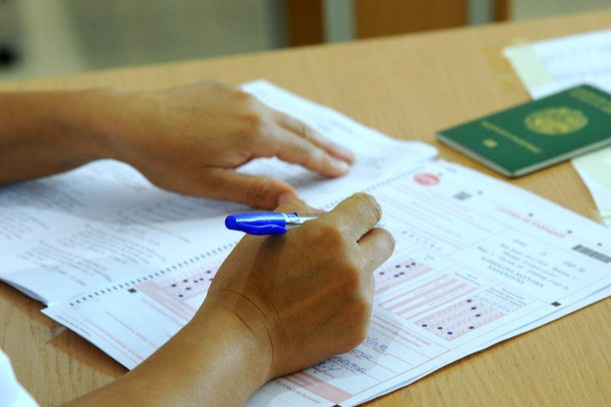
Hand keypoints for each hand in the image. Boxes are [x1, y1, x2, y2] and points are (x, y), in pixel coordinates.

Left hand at [107, 80, 354, 207]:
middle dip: (324, 145)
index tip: (345, 170)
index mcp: (254, 133)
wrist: (127, 120)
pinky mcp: (222, 90)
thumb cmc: (166, 158)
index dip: (324, 162)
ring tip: (321, 143)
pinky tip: (278, 128)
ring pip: (280, 117)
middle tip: (348, 157)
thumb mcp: (211, 184)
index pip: (300, 150)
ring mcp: (237, 95)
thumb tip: (293, 202)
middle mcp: (252, 108)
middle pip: (298, 129)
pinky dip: (277, 121)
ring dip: (303, 132)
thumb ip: (256, 190)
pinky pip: (259, 107)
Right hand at [201, 192, 394, 377]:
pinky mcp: (359, 328)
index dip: (359, 211)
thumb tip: (326, 214)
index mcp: (332, 233)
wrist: (240, 335)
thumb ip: (304, 212)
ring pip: (370, 274)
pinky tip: (313, 310)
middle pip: (384, 240)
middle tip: (343, 248)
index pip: (369, 208)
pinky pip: (361, 305)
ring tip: (313, 288)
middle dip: (366, 239)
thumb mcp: (270, 230)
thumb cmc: (247, 279)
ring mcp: (360, 299)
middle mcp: (353, 264)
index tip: (352, 218)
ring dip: (350, 275)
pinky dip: (343, 304)